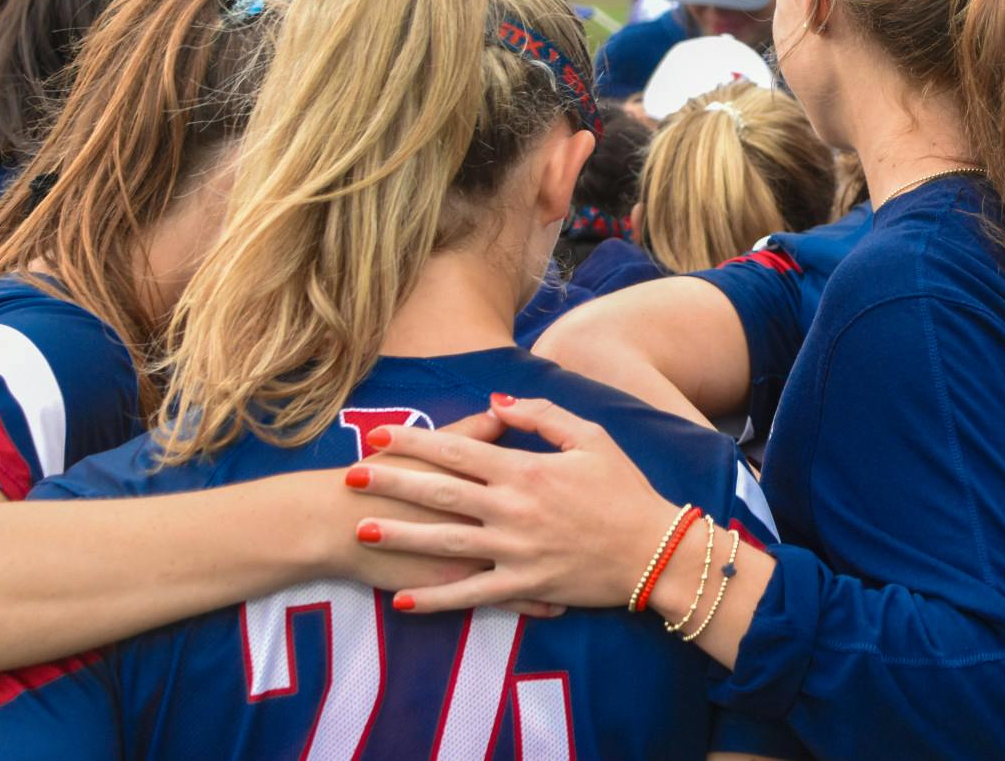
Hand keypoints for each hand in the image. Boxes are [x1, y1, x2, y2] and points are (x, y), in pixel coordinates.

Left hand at [347, 395, 685, 615]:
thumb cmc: (625, 488)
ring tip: (363, 530)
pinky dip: (436, 600)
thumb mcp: (591, 436)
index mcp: (526, 469)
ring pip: (445, 542)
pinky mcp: (523, 586)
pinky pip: (471, 595)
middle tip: (350, 477)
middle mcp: (513, 509)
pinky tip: (403, 602)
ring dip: (401, 536)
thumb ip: (542, 416)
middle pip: (439, 492)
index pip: (458, 450)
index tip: (380, 434)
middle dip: (391, 483)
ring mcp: (515, 550)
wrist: (654, 550)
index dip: (415, 441)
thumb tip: (496, 403)